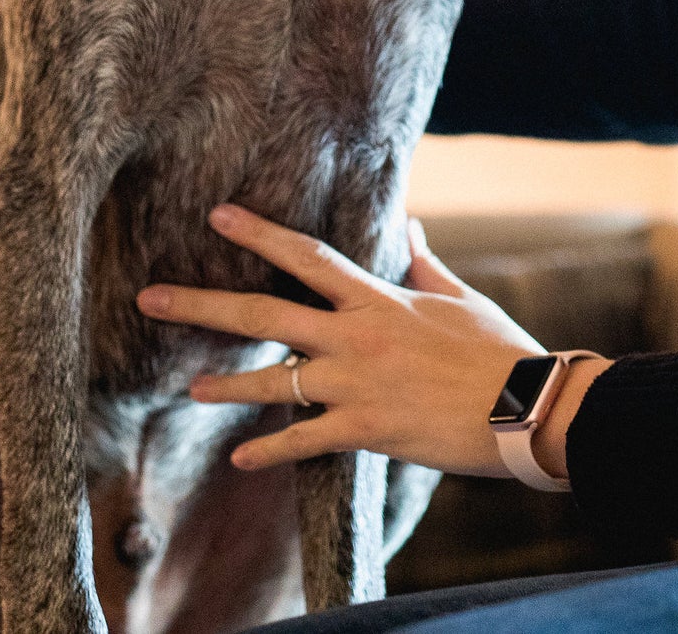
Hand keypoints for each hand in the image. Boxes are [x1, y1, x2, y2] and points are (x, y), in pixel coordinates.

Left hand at [136, 203, 606, 478]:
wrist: (526, 408)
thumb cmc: (498, 350)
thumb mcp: (457, 298)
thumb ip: (423, 262)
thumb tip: (409, 224)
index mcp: (376, 298)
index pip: (306, 257)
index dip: (258, 234)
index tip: (216, 216)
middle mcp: (356, 337)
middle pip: (264, 316)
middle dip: (203, 308)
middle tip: (151, 298)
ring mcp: (356, 385)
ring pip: (274, 383)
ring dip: (227, 386)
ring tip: (188, 389)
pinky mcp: (366, 429)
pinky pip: (306, 442)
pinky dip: (271, 453)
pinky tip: (240, 461)